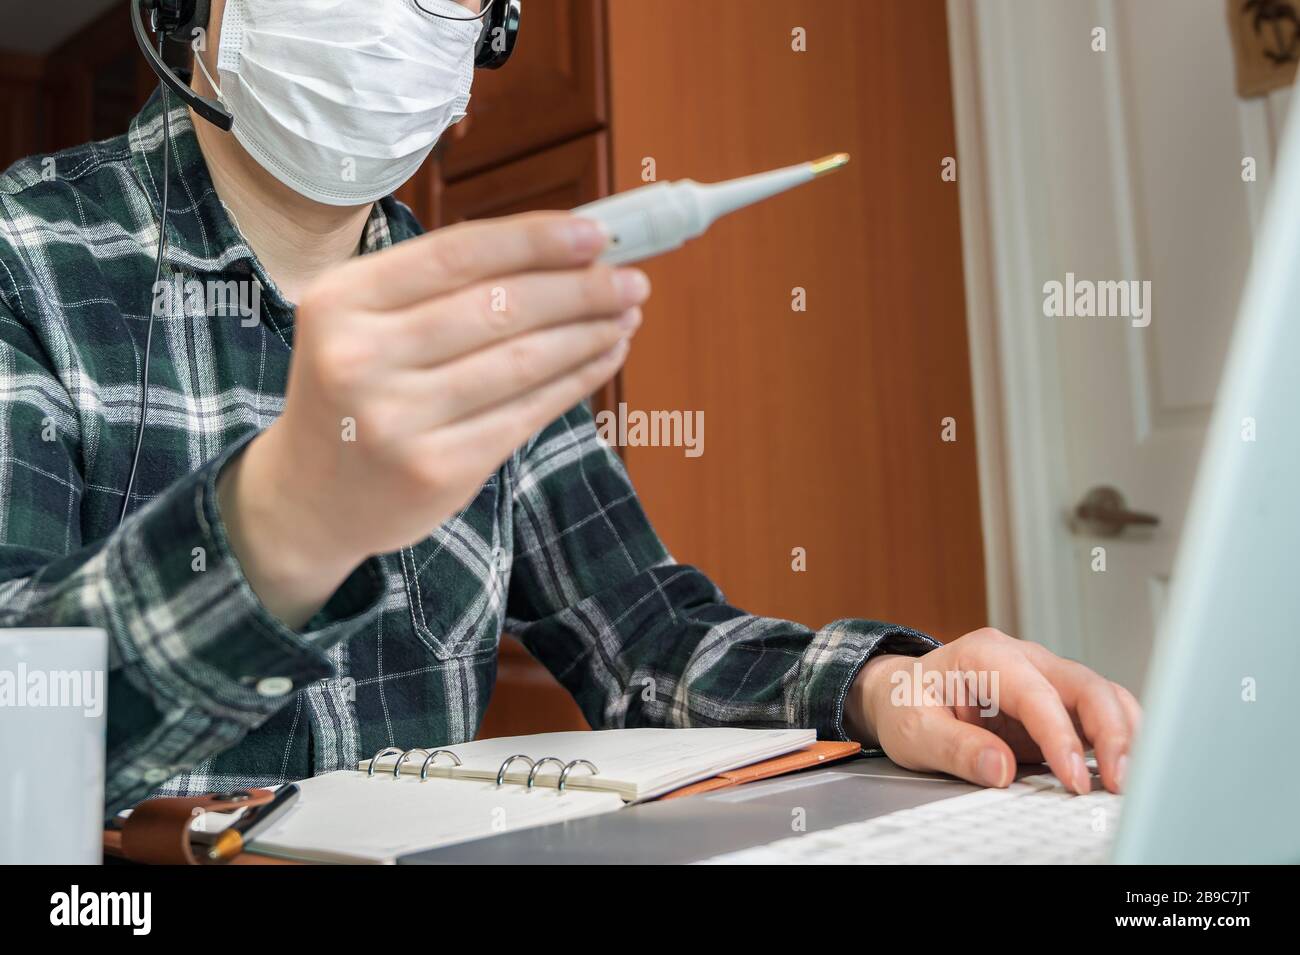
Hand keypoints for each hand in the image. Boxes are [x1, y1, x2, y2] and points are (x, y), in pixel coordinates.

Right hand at [218, 212, 648, 624]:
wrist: (313, 496)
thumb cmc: (358, 389)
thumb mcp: (367, 322)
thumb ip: (445, 285)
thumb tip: (562, 248)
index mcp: (342, 300)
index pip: (457, 253)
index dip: (536, 240)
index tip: (596, 232)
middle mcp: (361, 358)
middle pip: (498, 308)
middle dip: (580, 289)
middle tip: (632, 278)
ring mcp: (398, 419)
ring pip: (521, 361)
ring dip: (589, 333)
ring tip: (626, 314)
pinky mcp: (437, 469)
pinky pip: (526, 413)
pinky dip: (575, 380)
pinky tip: (604, 357)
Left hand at [843, 628, 1140, 794]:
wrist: (903, 693)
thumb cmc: (908, 703)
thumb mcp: (913, 729)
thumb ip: (955, 748)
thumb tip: (1000, 768)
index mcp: (985, 655)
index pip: (1037, 693)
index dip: (1060, 737)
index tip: (1073, 779)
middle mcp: (1023, 659)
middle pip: (1086, 685)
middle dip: (1112, 732)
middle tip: (1117, 781)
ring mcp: (1044, 678)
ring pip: (1102, 695)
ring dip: (1123, 735)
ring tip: (1125, 779)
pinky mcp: (1055, 702)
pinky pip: (1098, 713)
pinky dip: (1116, 738)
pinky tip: (1116, 768)